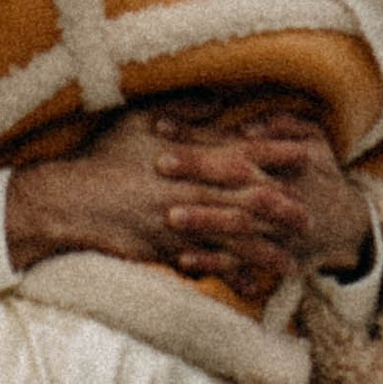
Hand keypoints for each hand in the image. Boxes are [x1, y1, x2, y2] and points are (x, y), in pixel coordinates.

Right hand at [3, 94, 370, 303]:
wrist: (69, 201)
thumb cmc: (101, 157)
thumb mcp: (137, 119)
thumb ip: (182, 109)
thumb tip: (217, 98)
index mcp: (190, 154)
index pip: (245, 151)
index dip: (279, 153)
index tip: (309, 154)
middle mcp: (193, 187)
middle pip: (253, 197)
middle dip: (286, 207)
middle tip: (312, 215)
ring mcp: (183, 220)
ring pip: (239, 236)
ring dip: (269, 248)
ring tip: (294, 260)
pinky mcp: (170, 248)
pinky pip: (212, 263)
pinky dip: (235, 274)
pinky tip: (253, 285)